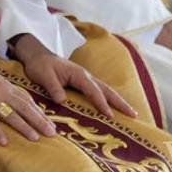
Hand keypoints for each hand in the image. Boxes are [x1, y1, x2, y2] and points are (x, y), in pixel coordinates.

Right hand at [0, 66, 56, 145]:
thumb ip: (5, 87)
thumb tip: (17, 95)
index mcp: (6, 86)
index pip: (27, 100)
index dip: (39, 112)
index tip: (50, 122)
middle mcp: (2, 93)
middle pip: (24, 108)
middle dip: (39, 120)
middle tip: (51, 133)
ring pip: (10, 114)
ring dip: (23, 126)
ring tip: (35, 138)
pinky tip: (4, 142)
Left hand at [11, 34, 137, 119]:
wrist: (37, 56)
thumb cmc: (40, 65)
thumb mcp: (44, 76)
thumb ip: (53, 87)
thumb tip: (62, 100)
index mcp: (78, 74)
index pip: (93, 91)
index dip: (102, 103)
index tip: (110, 116)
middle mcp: (85, 76)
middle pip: (106, 90)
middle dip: (120, 102)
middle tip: (134, 115)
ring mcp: (85, 79)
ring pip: (105, 90)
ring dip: (118, 101)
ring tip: (131, 113)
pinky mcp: (82, 82)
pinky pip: (99, 91)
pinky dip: (109, 99)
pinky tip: (113, 108)